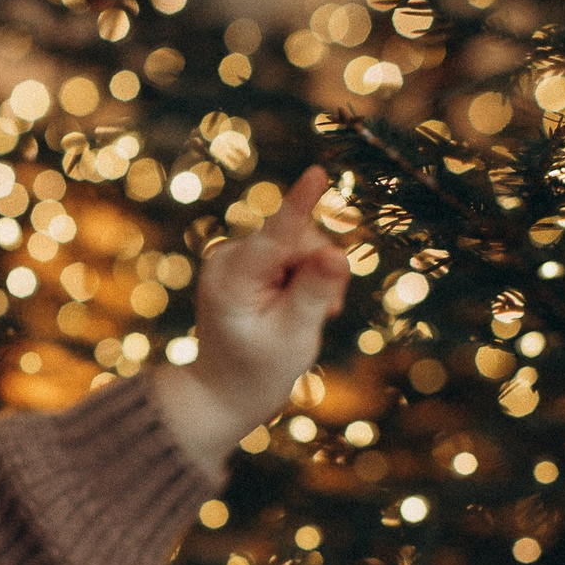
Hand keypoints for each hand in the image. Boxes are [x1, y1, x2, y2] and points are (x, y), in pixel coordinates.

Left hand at [148, 165, 351, 477]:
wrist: (226, 391)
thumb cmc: (257, 371)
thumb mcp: (293, 337)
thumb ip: (315, 294)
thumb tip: (338, 256)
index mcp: (232, 279)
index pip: (276, 237)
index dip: (300, 204)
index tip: (316, 173)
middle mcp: (229, 258)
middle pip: (299, 240)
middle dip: (321, 271)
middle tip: (325, 314)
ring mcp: (237, 257)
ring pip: (302, 245)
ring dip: (316, 278)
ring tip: (307, 317)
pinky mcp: (250, 261)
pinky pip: (294, 254)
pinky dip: (306, 278)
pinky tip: (298, 307)